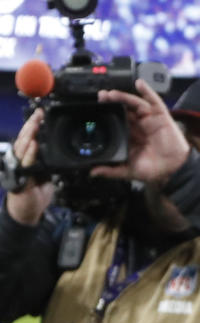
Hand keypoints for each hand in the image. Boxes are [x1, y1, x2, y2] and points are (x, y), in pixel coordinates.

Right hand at [5, 109, 55, 225]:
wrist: (28, 210)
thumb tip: (57, 148)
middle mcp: (21, 159)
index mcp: (26, 156)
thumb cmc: (35, 190)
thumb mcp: (45, 172)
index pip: (29, 136)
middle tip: (38, 114)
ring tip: (35, 124)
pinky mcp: (21, 176)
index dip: (33, 124)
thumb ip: (48, 160)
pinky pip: (26, 163)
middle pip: (24, 138)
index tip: (40, 113)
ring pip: (22, 148)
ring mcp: (19, 167)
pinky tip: (34, 144)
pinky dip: (30, 153)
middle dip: (31, 125)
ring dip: (29, 135)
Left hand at [90, 79, 189, 184]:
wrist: (172, 170)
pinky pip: (154, 101)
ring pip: (135, 104)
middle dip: (112, 102)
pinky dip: (147, 91)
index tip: (96, 109)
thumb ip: (111, 170)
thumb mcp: (127, 170)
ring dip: (124, 97)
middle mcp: (139, 125)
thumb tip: (93, 172)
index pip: (117, 120)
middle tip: (101, 97)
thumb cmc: (153, 170)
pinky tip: (139, 84)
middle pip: (124, 109)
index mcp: (130, 136)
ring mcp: (150, 119)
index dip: (107, 114)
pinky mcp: (161, 116)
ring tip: (112, 94)